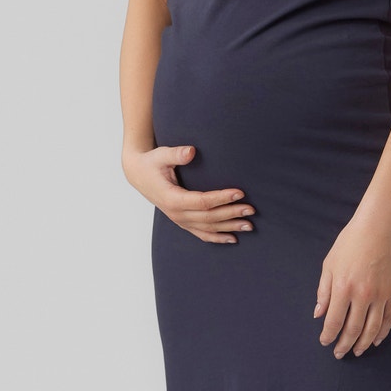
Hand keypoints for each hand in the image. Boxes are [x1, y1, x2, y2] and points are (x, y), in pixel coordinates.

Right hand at [123, 143, 255, 243]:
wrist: (138, 174)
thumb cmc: (152, 163)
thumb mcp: (161, 155)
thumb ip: (176, 153)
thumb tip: (191, 151)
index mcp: (172, 199)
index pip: (202, 202)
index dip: (222, 198)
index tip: (240, 192)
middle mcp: (176, 214)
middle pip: (209, 217)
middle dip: (231, 213)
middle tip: (251, 209)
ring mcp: (179, 220)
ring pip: (208, 228)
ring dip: (229, 228)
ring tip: (249, 226)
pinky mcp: (182, 222)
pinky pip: (201, 234)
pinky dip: (217, 237)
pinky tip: (232, 238)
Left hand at [315, 213, 390, 356]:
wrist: (379, 227)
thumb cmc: (351, 242)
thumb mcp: (329, 264)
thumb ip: (323, 292)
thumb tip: (319, 314)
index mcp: (343, 288)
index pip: (334, 321)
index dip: (328, 335)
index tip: (325, 342)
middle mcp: (362, 295)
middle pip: (352, 329)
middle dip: (344, 345)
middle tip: (339, 353)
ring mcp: (380, 295)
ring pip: (372, 328)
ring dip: (363, 343)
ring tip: (357, 351)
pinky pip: (389, 318)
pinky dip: (382, 332)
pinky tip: (376, 340)